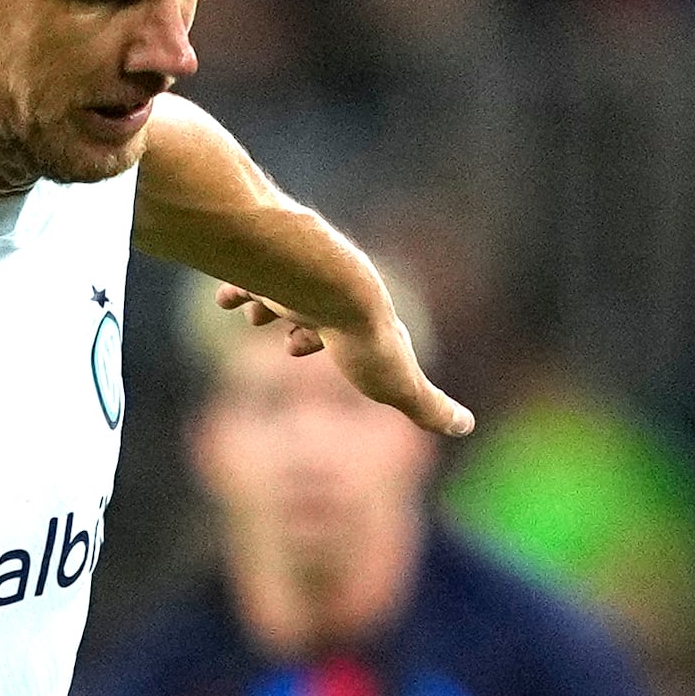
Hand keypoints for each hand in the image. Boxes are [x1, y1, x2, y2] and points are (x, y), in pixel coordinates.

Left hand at [206, 281, 476, 439]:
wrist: (335, 294)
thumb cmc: (367, 343)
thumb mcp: (403, 386)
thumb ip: (429, 406)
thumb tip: (468, 426)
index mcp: (358, 320)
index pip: (343, 331)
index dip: (324, 342)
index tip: (304, 351)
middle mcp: (328, 297)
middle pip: (311, 307)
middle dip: (299, 322)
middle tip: (289, 343)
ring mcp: (299, 281)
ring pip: (278, 290)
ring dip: (266, 304)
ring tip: (252, 316)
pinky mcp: (271, 270)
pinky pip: (247, 274)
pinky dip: (237, 287)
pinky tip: (225, 299)